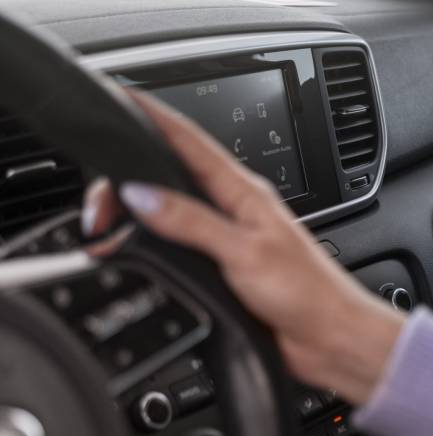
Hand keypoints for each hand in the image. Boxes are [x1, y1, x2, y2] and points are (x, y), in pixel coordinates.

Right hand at [82, 92, 403, 404]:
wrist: (331, 337)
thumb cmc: (308, 292)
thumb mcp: (245, 251)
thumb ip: (192, 222)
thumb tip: (141, 193)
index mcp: (245, 192)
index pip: (192, 142)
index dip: (156, 117)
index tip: (125, 97)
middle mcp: (235, 209)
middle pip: (173, 175)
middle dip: (131, 175)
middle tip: (99, 199)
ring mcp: (228, 238)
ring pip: (172, 209)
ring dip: (140, 208)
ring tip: (108, 217)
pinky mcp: (223, 268)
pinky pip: (179, 243)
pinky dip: (152, 241)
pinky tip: (138, 246)